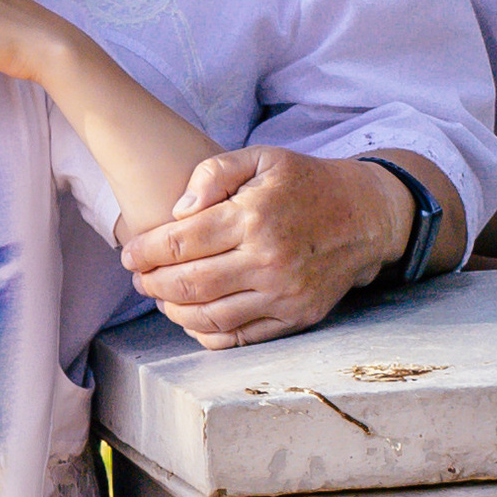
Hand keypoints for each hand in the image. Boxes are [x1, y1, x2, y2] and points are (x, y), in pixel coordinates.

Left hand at [118, 147, 411, 346]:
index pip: (179, 243)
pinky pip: (239, 338)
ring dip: (172, 311)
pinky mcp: (296, 318)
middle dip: (151, 284)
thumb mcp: (261, 158)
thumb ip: (213, 173)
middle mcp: (268, 260)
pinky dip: (205, 333)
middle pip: (188, 285)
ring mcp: (283, 295)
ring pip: (209, 317)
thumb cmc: (305, 182)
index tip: (130, 253)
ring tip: (160, 297)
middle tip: (138, 278)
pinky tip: (191, 317)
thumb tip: (178, 210)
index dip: (145, 251)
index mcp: (253, 217)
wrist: (366, 215)